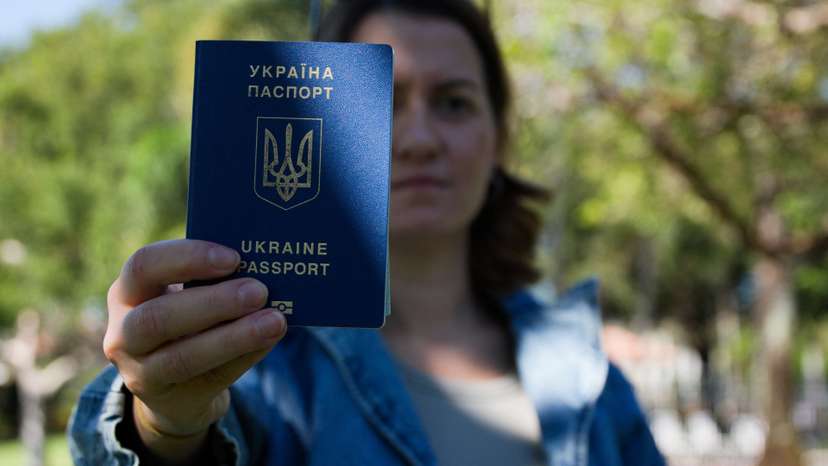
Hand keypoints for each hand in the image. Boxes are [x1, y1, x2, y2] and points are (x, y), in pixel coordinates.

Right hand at [103, 239, 285, 459]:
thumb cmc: (188, 319)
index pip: (144, 265)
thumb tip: (263, 267)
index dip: (188, 258)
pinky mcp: (169, 399)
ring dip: (235, 337)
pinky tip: (269, 340)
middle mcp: (123, 332)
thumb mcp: (186, 295)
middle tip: (259, 291)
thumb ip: (213, 280)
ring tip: (274, 321)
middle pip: (157, 317)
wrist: (175, 385)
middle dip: (214, 302)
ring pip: (183, 357)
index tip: (233, 258)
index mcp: (128, 292)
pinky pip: (210, 379)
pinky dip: (244, 357)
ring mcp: (140, 372)